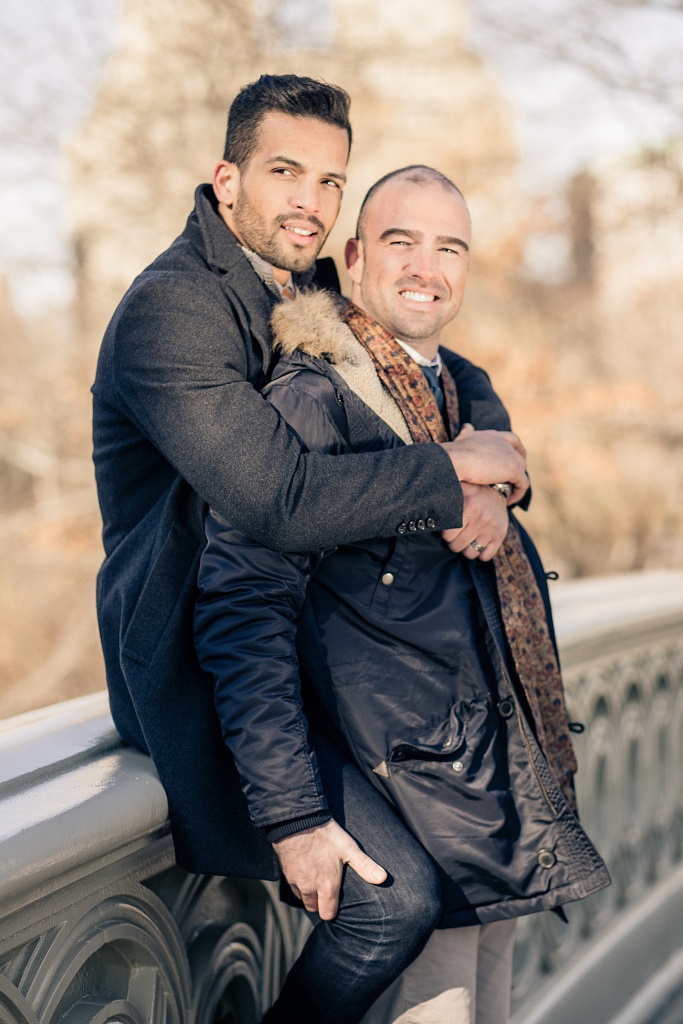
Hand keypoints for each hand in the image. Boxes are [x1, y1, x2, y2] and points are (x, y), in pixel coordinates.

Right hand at [272, 819, 386, 920]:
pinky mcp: (286, 874)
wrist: (298, 821)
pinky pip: (293, 887)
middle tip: (328, 890)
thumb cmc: (326, 835)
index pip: (328, 914)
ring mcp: (296, 882)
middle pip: (314, 908)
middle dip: (320, 903)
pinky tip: (305, 871)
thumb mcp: (349, 848)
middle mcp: (310, 888)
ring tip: (317, 880)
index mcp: (327, 886)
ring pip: (303, 898)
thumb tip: (384, 879)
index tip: (337, 901)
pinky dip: (299, 884)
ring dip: (309, 894)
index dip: (333, 911)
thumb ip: (365, 866)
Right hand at [440, 423, 527, 503]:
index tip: (512, 460)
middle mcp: (506, 443)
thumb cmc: (455, 452)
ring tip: (508, 492)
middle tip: (512, 479)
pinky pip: (523, 484)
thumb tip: (467, 427)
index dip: (515, 450)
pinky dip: (518, 493)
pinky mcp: (513, 470)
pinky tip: (509, 500)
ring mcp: (511, 456)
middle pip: (520, 455)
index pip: (512, 440)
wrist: (455, 459)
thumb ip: (468, 432)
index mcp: (495, 435)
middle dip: (519, 467)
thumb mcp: (463, 436)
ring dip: (517, 482)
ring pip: (522, 471)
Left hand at [442, 482, 508, 560]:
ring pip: (470, 554)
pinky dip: (480, 553)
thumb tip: (423, 504)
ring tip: (466, 539)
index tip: (447, 529)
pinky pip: (485, 557)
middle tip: (456, 535)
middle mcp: (482, 518)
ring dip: (466, 549)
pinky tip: (477, 542)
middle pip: (457, 546)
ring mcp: (492, 529)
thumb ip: (443, 496)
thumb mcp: (459, 489)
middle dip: (454, 542)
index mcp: (469, 507)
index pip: (447, 535)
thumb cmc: (471, 493)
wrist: (497, 492)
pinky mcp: (500, 536)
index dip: (445, 534)